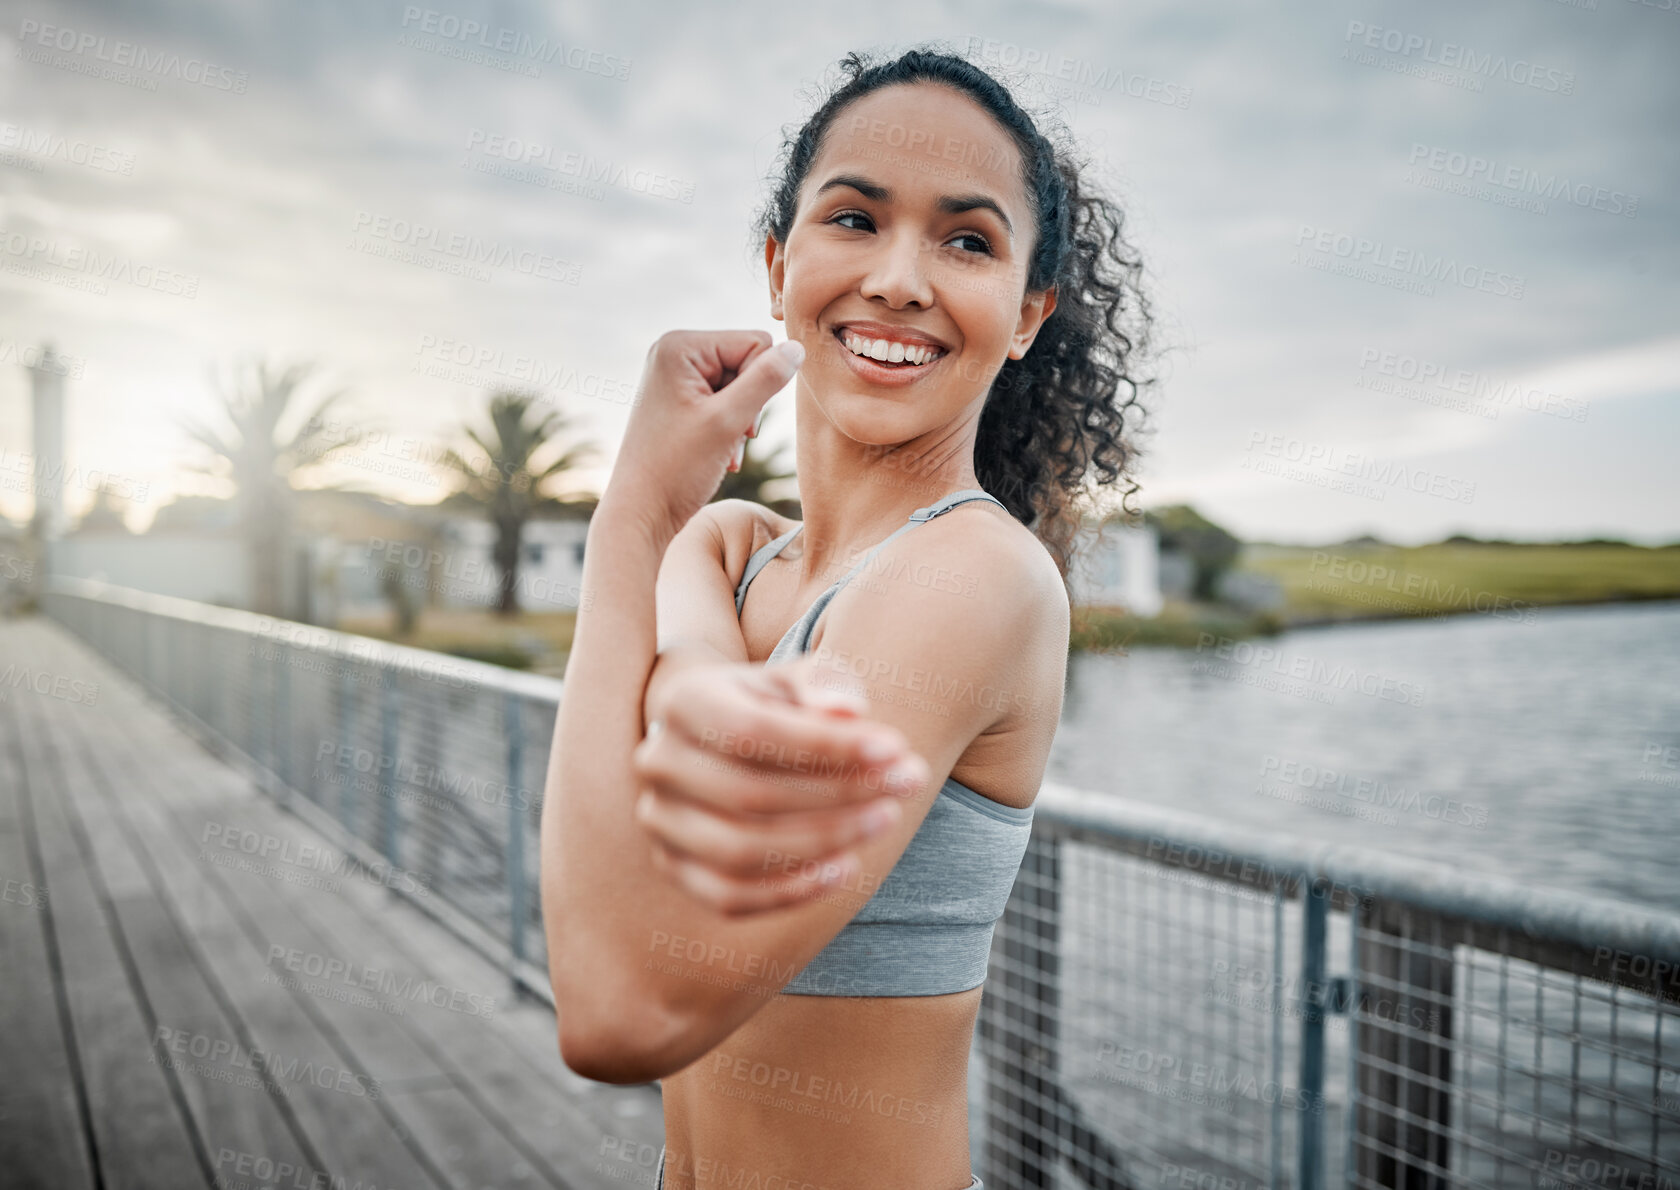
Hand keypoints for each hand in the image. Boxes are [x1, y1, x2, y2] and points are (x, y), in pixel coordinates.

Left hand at [605, 330, 803, 542]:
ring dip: (740, 420)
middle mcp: (673, 351)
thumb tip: (798, 347)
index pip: (755, 343)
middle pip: (747, 361)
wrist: (641, 512)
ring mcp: (674, 375)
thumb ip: (766, 380)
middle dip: (748, 404)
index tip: (737, 422)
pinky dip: (727, 427)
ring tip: (721, 449)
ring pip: (739, 384)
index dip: (761, 383)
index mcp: (679, 345)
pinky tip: (716, 452)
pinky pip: (723, 399)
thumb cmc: (676, 469)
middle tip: (729, 438)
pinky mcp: (678, 397)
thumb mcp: (728, 421)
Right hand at [631, 654, 929, 915]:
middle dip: (840, 794)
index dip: (825, 746)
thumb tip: (847, 710)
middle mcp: (659, 762)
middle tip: (908, 781)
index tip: (895, 747)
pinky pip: (729, 896)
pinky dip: (790, 891)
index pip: (751, 732)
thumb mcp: (799, 679)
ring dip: (824, 841)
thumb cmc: (775, 702)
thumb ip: (825, 682)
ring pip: (739, 851)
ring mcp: (661, 821)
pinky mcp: (675, 868)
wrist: (727, 739)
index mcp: (683, 701)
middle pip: (750, 795)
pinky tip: (846, 867)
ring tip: (885, 818)